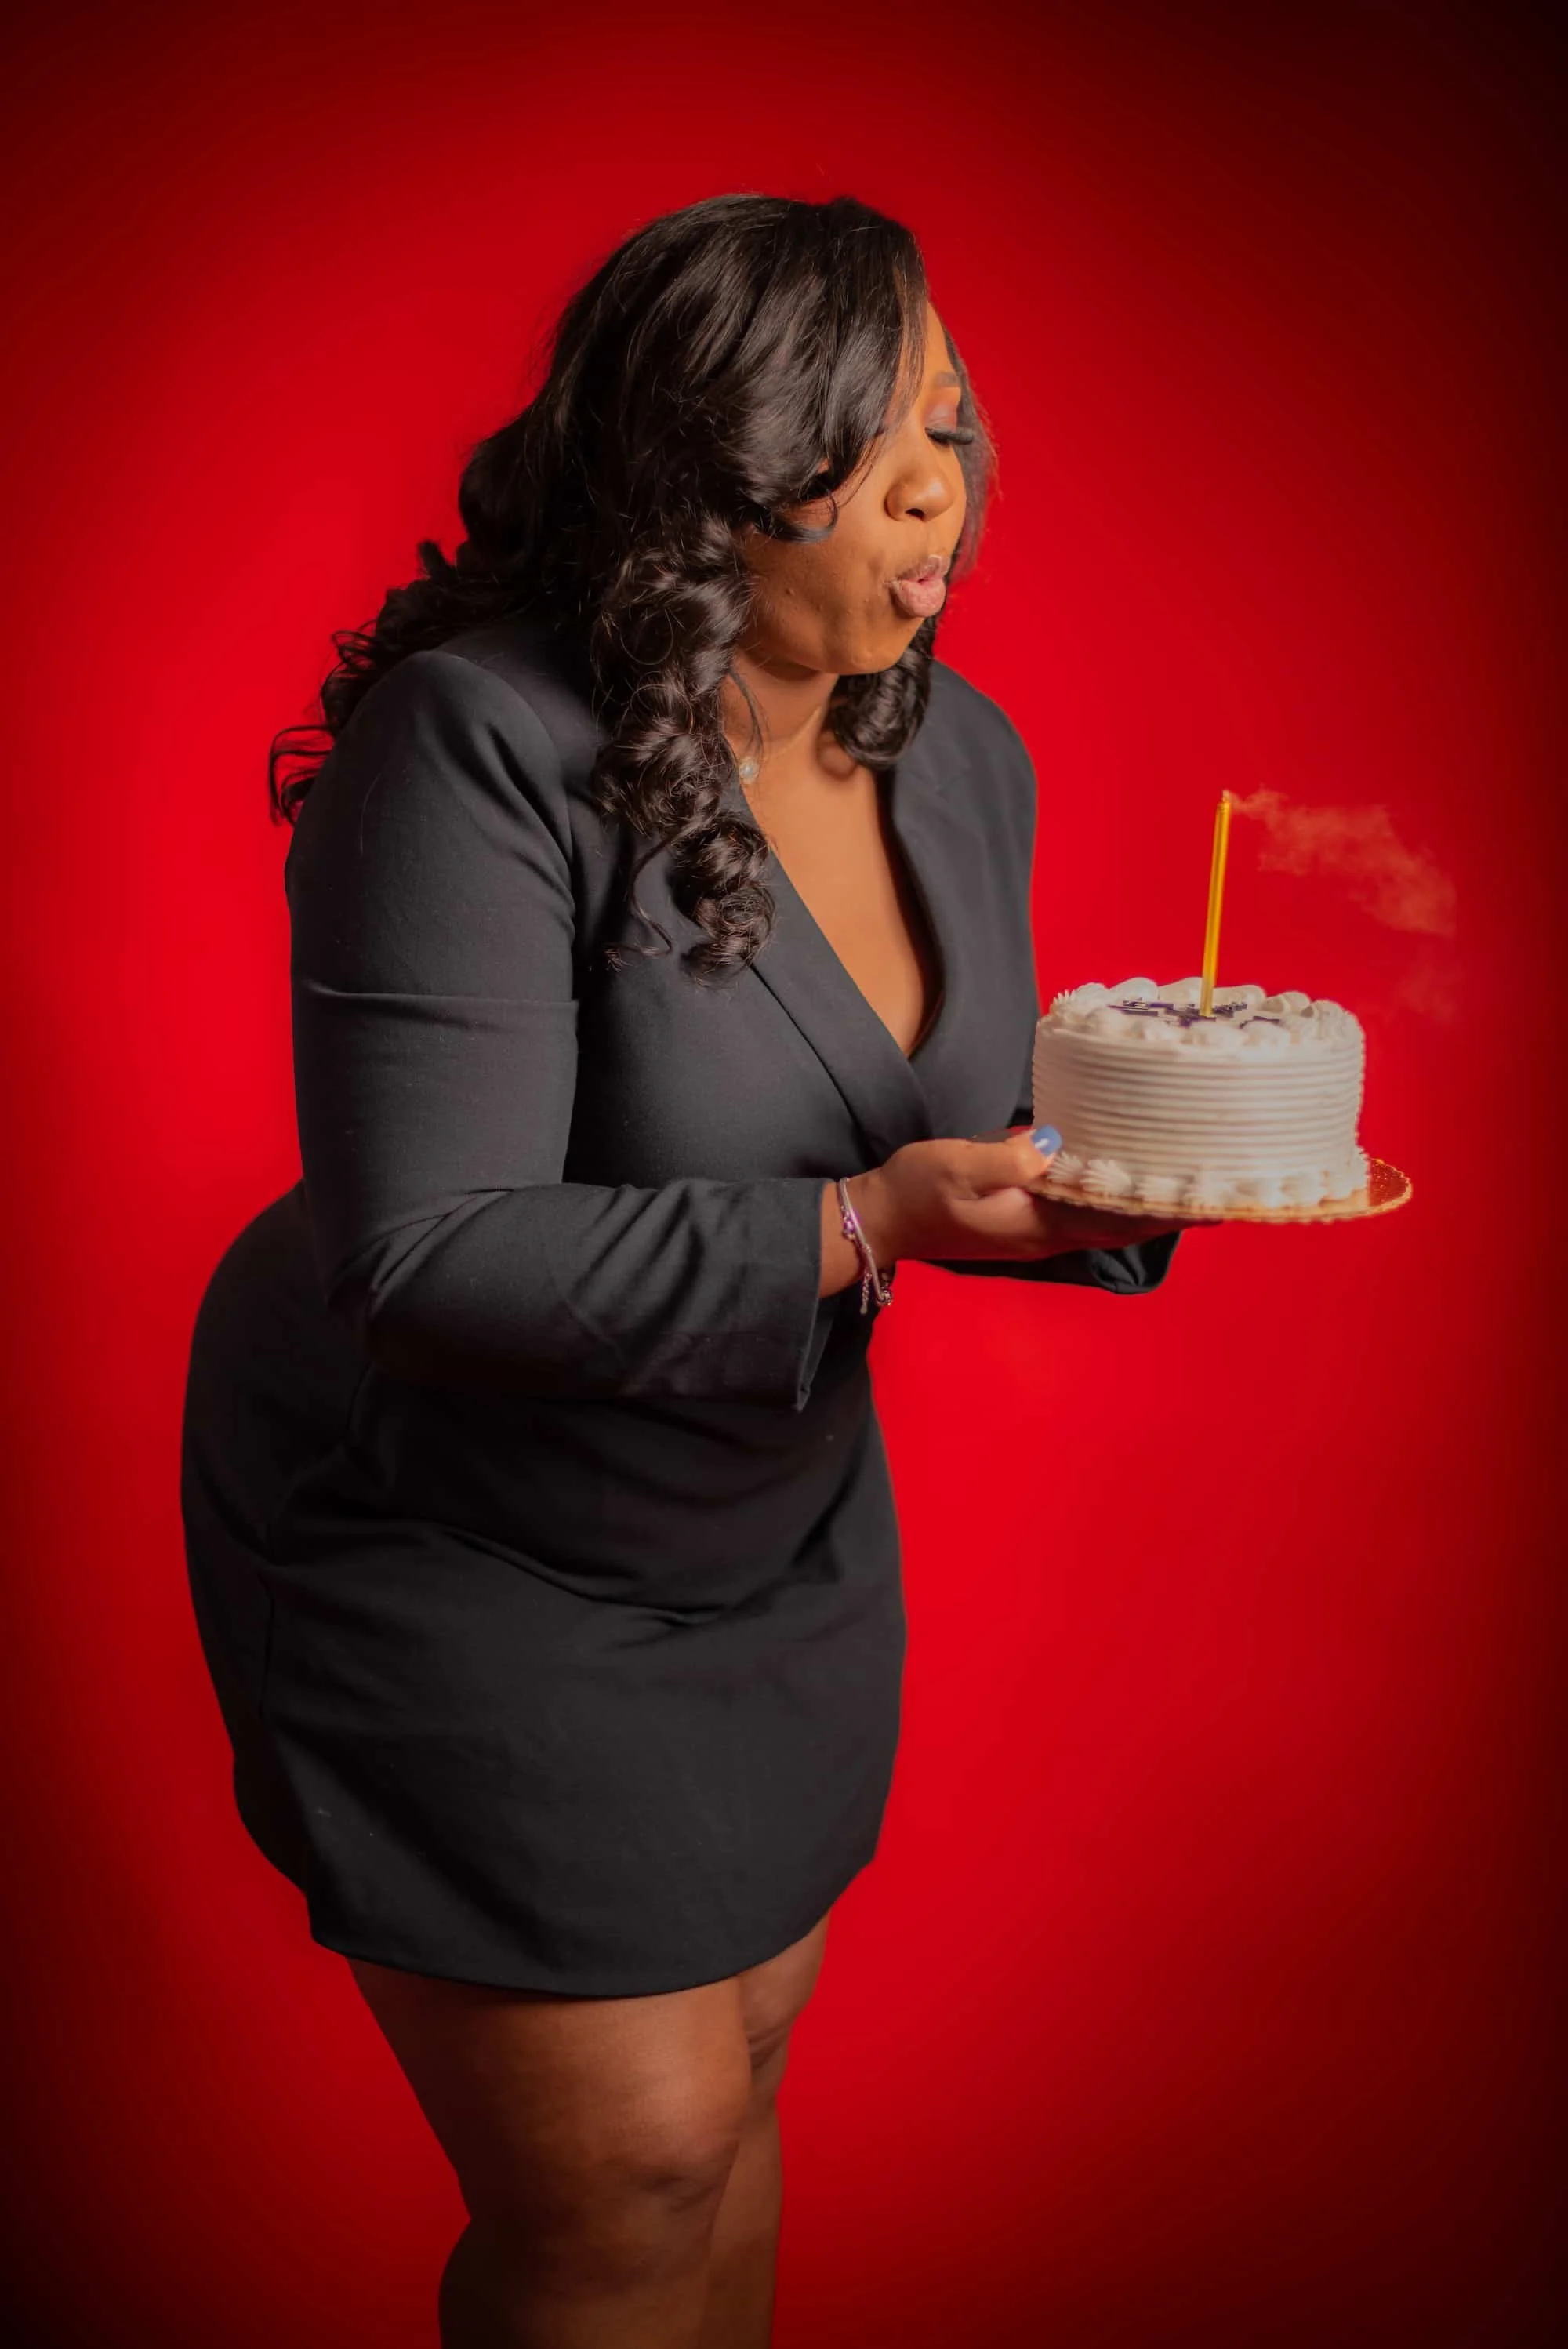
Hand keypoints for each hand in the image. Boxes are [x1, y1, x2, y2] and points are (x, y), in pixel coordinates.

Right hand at [847, 1128, 1186, 1266]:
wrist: (880, 1221)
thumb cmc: (915, 1192)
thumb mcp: (954, 1166)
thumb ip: (1006, 1158)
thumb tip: (1056, 1142)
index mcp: (1040, 1224)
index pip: (1118, 1220)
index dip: (1165, 1211)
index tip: (1212, 1200)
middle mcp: (1050, 1234)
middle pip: (1125, 1224)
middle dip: (1172, 1208)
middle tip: (1224, 1185)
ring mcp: (1041, 1229)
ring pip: (1110, 1218)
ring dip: (1149, 1203)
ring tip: (1193, 1179)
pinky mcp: (1029, 1217)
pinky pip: (1088, 1209)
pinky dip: (1118, 1195)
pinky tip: (1132, 1175)